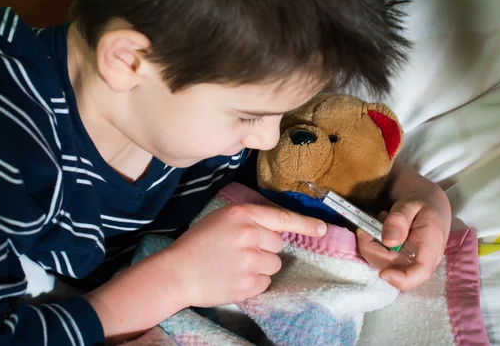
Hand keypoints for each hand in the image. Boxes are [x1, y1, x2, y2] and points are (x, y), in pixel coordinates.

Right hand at [167, 203, 326, 306]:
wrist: (177, 272)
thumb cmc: (199, 243)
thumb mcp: (223, 219)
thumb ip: (250, 219)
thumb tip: (278, 228)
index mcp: (242, 215)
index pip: (282, 218)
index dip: (306, 224)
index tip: (322, 228)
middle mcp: (249, 235)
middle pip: (279, 244)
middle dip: (266, 249)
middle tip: (241, 252)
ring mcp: (249, 260)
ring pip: (275, 265)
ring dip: (261, 267)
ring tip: (236, 265)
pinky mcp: (247, 284)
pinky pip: (266, 283)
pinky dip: (254, 283)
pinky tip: (234, 278)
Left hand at [357, 182, 450, 290]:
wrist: (429, 205)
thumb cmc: (423, 203)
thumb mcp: (411, 204)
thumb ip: (399, 220)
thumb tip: (388, 242)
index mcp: (430, 246)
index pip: (420, 272)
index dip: (401, 278)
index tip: (382, 273)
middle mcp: (421, 260)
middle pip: (391, 268)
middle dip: (371, 248)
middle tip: (365, 225)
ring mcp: (410, 263)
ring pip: (382, 264)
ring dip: (371, 245)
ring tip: (378, 222)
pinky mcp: (400, 261)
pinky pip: (381, 259)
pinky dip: (374, 245)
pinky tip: (379, 230)